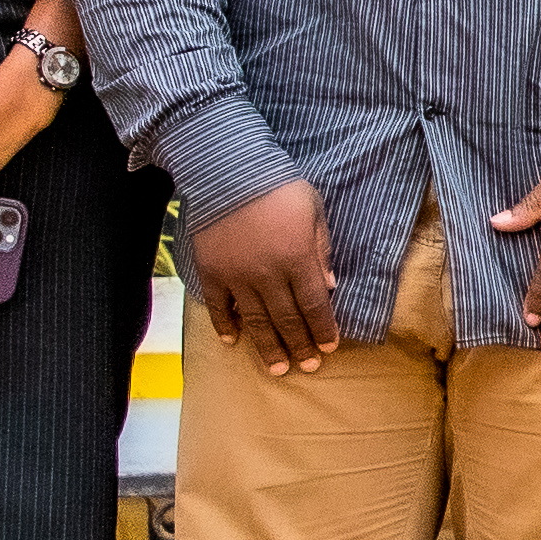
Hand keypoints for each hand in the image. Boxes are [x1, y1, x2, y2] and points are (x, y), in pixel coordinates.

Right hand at [191, 175, 342, 372]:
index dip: (323, 329)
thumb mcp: (313, 210)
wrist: (226, 170)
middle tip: (307, 368)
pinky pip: (218, 306)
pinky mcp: (211, 271)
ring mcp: (237, 276)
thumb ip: (321, 250)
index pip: (315, 304)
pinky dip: (225, 325)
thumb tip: (329, 287)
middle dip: (299, 346)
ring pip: (255, 320)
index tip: (329, 348)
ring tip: (277, 369)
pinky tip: (232, 341)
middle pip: (287, 319)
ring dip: (268, 347)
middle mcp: (268, 274)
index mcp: (298, 258)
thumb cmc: (277, 185)